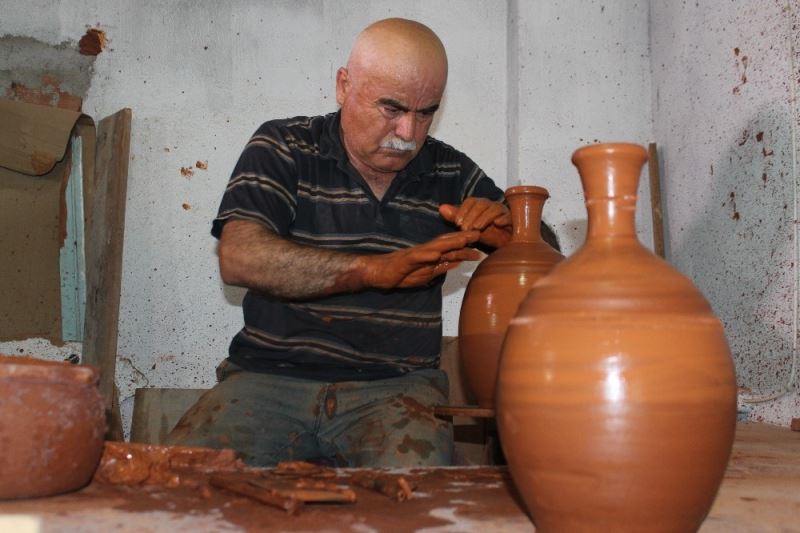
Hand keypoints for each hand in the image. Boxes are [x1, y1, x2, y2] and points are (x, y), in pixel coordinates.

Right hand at [360, 230, 481, 288]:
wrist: (378, 273)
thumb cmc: (401, 273)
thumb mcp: (425, 274)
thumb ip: (440, 267)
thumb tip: (457, 263)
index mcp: (430, 255)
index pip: (450, 248)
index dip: (465, 244)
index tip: (480, 241)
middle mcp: (425, 251)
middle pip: (446, 242)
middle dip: (462, 238)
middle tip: (479, 233)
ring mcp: (416, 254)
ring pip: (435, 246)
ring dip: (449, 242)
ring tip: (463, 239)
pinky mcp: (405, 260)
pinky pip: (417, 257)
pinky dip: (427, 255)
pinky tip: (436, 254)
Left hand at [439, 198, 511, 248]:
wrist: (506, 245)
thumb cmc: (487, 234)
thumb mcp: (470, 228)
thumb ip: (457, 218)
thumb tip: (441, 208)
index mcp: (481, 205)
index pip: (470, 201)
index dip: (463, 210)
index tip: (457, 223)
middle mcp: (492, 205)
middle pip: (481, 204)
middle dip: (471, 216)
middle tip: (464, 229)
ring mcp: (504, 212)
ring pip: (494, 208)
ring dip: (484, 218)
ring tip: (477, 228)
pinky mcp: (514, 220)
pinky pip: (510, 216)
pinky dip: (504, 218)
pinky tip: (498, 223)